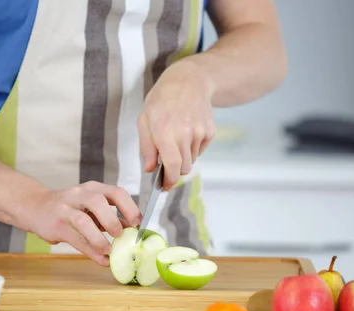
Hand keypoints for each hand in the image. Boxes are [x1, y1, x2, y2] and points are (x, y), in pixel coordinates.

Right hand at [27, 181, 141, 265]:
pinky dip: (90, 251)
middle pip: (98, 201)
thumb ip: (111, 217)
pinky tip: (101, 259)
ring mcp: (65, 209)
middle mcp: (79, 195)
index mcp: (93, 189)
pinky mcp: (56, 225)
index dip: (129, 207)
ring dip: (98, 238)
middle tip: (120, 235)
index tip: (137, 223)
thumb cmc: (70, 208)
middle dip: (111, 219)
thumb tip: (133, 231)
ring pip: (83, 221)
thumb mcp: (91, 207)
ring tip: (108, 250)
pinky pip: (75, 239)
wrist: (36, 207)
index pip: (115, 192)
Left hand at [138, 60, 215, 189]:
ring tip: (176, 139)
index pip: (172, 165)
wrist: (189, 81)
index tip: (164, 187)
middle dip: (174, 170)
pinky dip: (192, 148)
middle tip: (167, 164)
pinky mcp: (210, 131)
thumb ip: (146, 147)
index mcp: (164, 131)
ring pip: (191, 160)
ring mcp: (199, 132)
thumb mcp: (144, 120)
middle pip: (183, 168)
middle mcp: (184, 133)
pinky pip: (200, 150)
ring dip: (183, 157)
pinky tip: (187, 131)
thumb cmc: (162, 100)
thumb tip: (150, 169)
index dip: (169, 180)